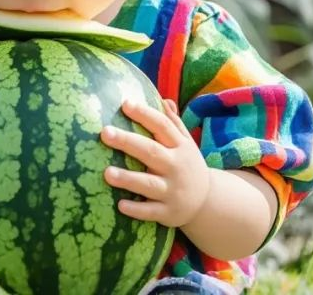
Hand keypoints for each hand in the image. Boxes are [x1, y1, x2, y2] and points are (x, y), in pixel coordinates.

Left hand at [100, 98, 210, 227]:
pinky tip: (120, 205)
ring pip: (148, 184)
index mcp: (180, 147)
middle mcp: (177, 167)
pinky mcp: (168, 212)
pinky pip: (151, 211)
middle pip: (151, 152)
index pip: (162, 126)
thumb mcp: (185, 144)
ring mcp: (172, 191)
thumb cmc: (186, 165)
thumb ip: (173, 123)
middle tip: (105, 132)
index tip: (125, 104)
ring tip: (107, 173)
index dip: (145, 114)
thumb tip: (163, 99)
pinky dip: (136, 209)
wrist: (207, 202)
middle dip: (128, 142)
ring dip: (128, 178)